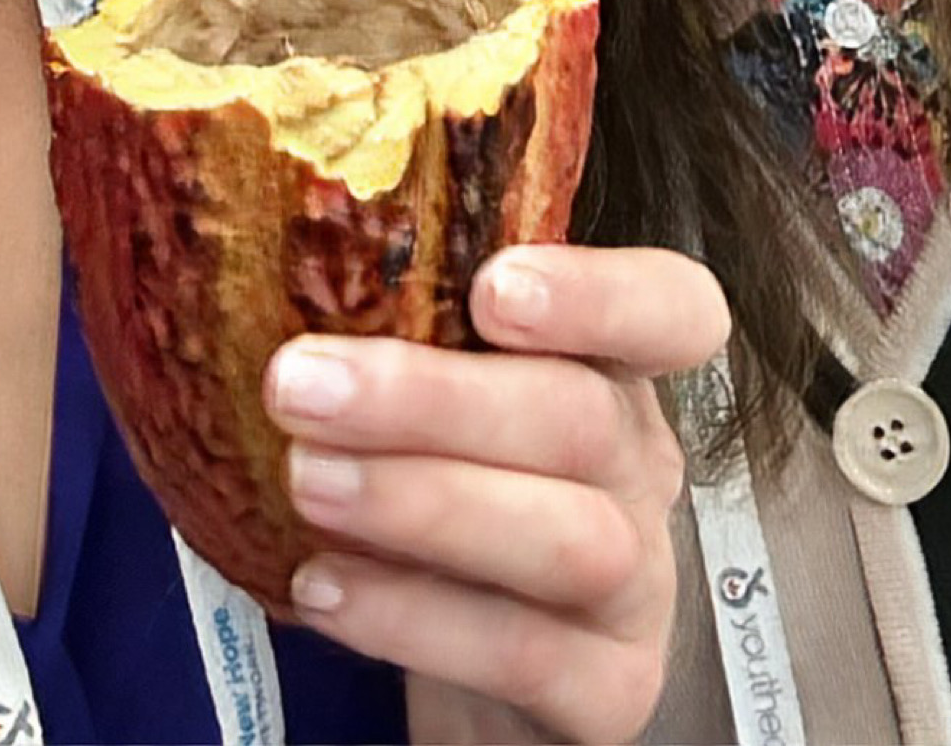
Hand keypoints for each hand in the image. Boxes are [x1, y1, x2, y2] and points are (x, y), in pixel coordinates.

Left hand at [261, 243, 728, 745]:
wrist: (478, 668)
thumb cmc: (448, 493)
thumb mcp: (446, 401)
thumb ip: (409, 331)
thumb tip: (278, 257)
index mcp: (615, 372)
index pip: (672, 307)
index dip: (599, 293)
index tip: (493, 287)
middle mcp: (642, 469)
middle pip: (580, 418)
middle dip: (432, 399)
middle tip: (299, 383)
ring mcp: (640, 587)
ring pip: (565, 538)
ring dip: (423, 504)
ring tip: (305, 481)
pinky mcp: (611, 693)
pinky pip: (525, 656)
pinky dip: (415, 619)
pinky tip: (323, 589)